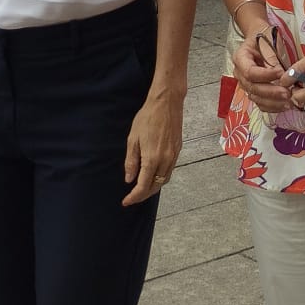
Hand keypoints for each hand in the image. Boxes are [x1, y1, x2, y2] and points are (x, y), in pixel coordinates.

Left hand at [122, 89, 182, 206]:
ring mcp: (174, 156)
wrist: (167, 103)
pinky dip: (160, 177)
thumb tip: (129, 179)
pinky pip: (169, 170)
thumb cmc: (147, 118)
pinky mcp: (178, 150)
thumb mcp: (133, 139)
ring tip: (142, 188)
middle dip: (143, 195)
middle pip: (155, 186)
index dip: (134, 197)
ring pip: (164, 180)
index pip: (143, 186)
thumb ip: (131, 161)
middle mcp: (165, 160)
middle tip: (132, 198)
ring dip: (153, 187)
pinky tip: (153, 174)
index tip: (126, 201)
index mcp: (152, 158)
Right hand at [230, 28, 296, 114]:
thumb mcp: (269, 40)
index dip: (265, 75)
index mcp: (240, 58)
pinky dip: (273, 107)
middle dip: (271, 92)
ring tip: (289, 101)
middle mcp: (240, 74)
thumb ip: (273, 57)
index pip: (250, 72)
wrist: (262, 38)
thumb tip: (281, 74)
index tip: (281, 73)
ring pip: (256, 98)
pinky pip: (261, 104)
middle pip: (252, 88)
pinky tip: (286, 106)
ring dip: (273, 102)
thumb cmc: (266, 37)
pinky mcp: (254, 92)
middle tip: (288, 93)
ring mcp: (246, 84)